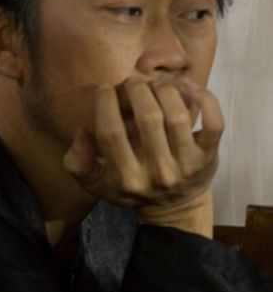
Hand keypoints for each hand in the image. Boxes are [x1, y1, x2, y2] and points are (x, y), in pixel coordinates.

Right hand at [62, 77, 223, 235]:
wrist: (174, 209)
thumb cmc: (132, 188)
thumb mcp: (96, 183)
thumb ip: (77, 162)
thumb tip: (83, 132)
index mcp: (126, 180)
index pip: (111, 134)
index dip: (105, 104)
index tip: (105, 89)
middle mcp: (158, 173)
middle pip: (148, 118)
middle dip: (137, 90)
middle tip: (133, 81)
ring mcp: (187, 165)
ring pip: (178, 115)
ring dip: (165, 90)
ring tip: (156, 83)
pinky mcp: (209, 156)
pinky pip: (213, 122)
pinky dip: (204, 99)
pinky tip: (189, 88)